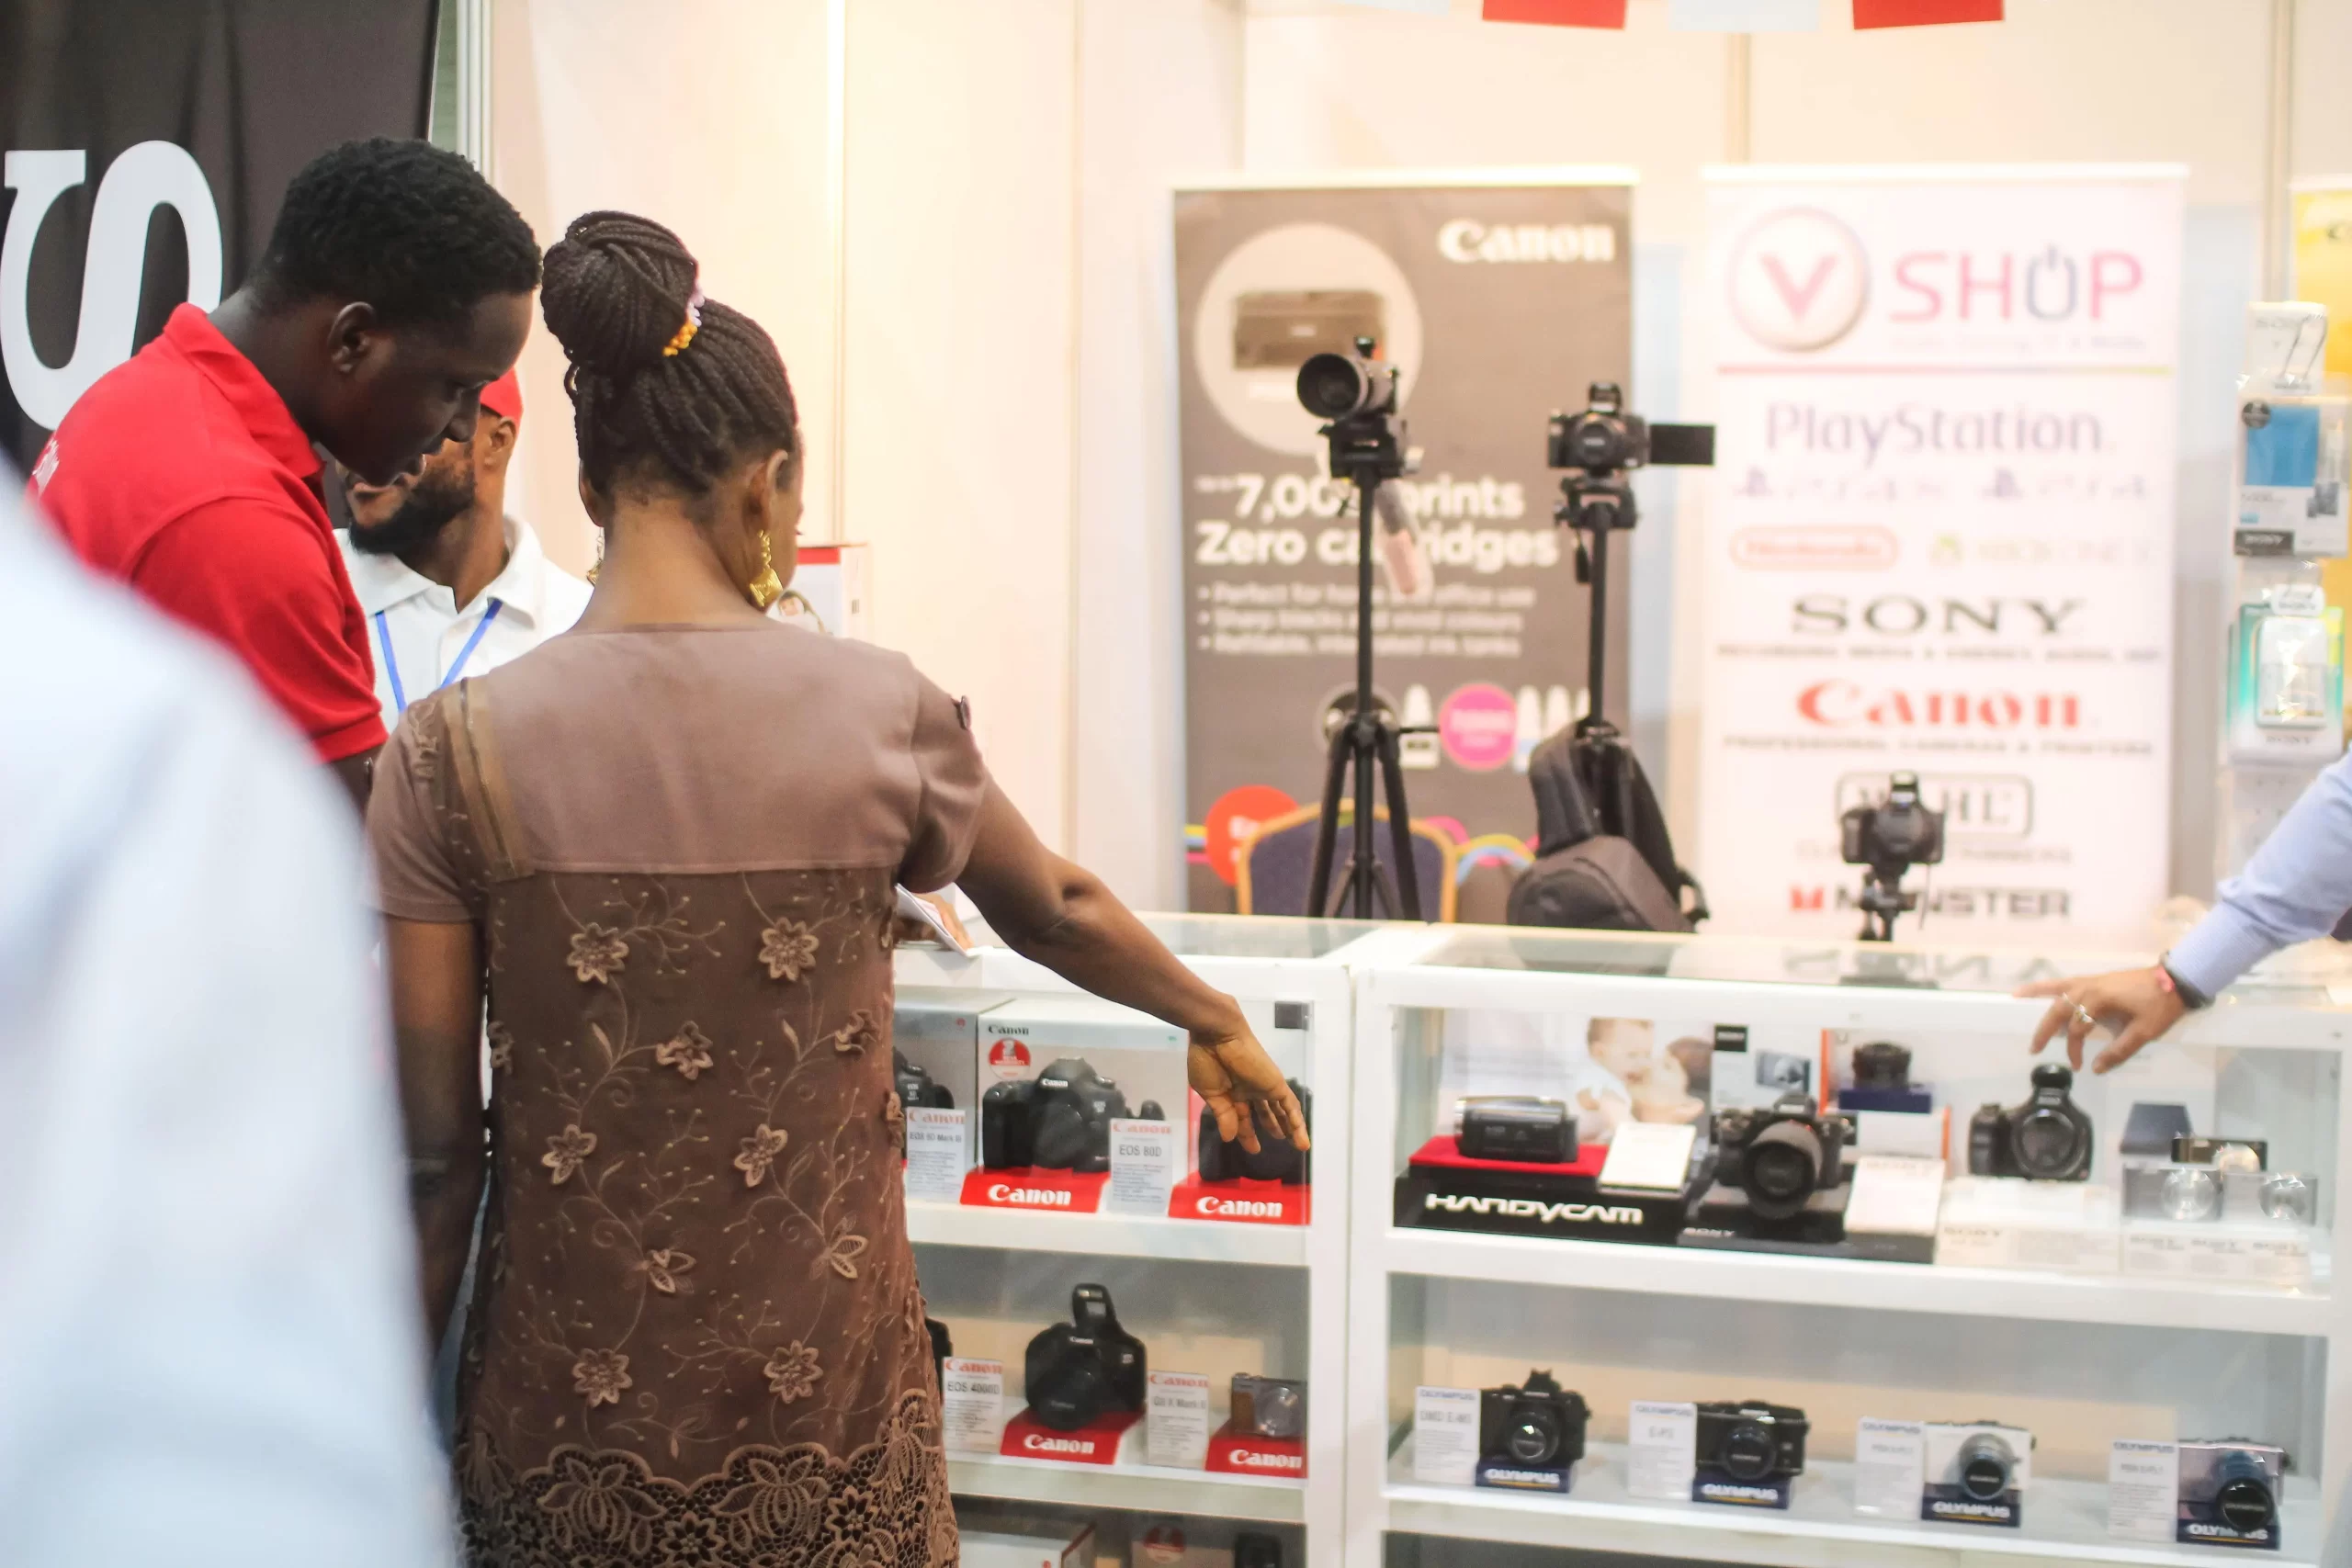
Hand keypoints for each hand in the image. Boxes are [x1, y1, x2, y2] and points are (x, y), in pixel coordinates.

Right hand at [1188, 1005, 1308, 1155]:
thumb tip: (1229, 1138)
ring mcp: (1264, 1086)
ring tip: (1299, 1145)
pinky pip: (1290, 1105)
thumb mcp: (1212, 1095)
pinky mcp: (1276, 1084)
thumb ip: (1224, 1116)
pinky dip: (1296, 1122)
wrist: (1217, 1037)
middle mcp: (1250, 1089)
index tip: (1252, 1148)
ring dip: (1290, 1127)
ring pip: (1282, 1110)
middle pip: (1265, 1112)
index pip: (1243, 1117)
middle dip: (1271, 1126)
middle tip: (1278, 1141)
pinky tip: (1301, 1138)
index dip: (1246, 1134)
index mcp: (1232, 1092)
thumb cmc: (1208, 1062)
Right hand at [2016, 967, 2185, 1072]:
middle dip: (2045, 1030)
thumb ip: (2119, 1050)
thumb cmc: (2161, 1006)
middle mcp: (2089, 987)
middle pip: (2059, 1010)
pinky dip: (2051, 985)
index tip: (2079, 1066)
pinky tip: (2041, 989)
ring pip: (2057, 989)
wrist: (2177, 980)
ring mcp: (2091, 980)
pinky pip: (2067, 982)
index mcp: (2099, 1000)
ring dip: (2036, 995)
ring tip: (2015, 998)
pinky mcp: (2096, 979)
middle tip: (2034, 1049)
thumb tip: (2097, 1068)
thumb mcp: (2145, 1032)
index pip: (2077, 1029)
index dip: (2074, 1050)